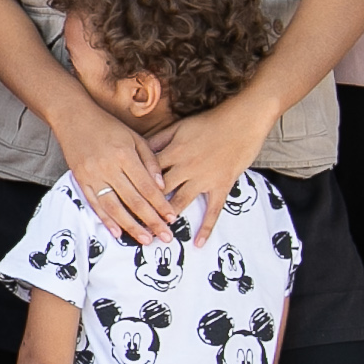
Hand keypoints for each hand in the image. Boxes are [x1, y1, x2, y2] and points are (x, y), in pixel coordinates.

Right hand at [60, 110, 178, 244]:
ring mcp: (92, 175)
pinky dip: (106, 220)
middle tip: (165, 236)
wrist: (73, 116)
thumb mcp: (135, 137)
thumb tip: (162, 186)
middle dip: (151, 221)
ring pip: (114, 207)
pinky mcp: (80, 180)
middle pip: (134, 200)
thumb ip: (150, 160)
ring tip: (145, 239)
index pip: (147, 186)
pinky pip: (94, 204)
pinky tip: (117, 232)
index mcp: (125, 155)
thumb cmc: (107, 126)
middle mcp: (108, 167)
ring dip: (131, 226)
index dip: (161, 204)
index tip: (172, 218)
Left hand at [143, 88, 277, 232]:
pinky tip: (198, 243)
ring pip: (180, 202)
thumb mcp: (178, 126)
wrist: (243, 120)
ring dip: (168, 219)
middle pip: (159, 192)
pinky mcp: (221, 185)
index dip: (132, 187)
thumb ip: (157, 140)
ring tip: (156, 236)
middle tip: (132, 225)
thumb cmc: (210, 121)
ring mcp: (203, 178)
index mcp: (172, 151)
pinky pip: (212, 210)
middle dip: (145, 209)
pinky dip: (206, 227)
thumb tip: (136, 153)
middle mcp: (185, 167)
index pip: (146, 173)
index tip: (119, 201)